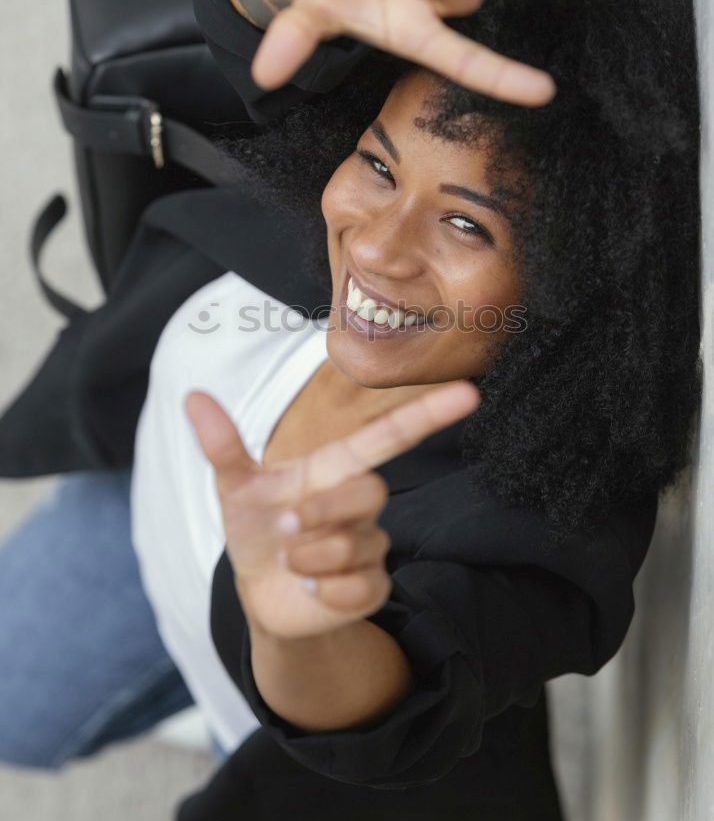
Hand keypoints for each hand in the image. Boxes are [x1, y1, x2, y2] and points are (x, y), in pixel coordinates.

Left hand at [184, 380, 478, 639]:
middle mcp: (360, 505)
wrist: (262, 594)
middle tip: (288, 527)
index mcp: (336, 470)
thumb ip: (223, 445)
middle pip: (371, 491)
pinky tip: (310, 588)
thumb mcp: (236, 489)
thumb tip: (193, 397)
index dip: (428, 414)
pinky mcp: (371, 589)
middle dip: (324, 510)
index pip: (390, 437)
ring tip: (290, 561)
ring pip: (357, 544)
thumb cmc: (257, 529)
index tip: (469, 392)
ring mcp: (370, 546)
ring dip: (311, 556)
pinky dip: (324, 590)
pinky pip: (360, 586)